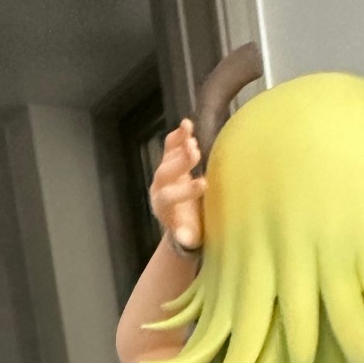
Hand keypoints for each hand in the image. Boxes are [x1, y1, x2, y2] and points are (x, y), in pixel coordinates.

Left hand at [150, 119, 205, 251]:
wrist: (184, 220)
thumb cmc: (191, 230)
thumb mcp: (190, 237)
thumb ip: (187, 237)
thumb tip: (183, 238)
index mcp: (163, 207)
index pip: (170, 197)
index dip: (185, 191)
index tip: (205, 184)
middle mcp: (159, 188)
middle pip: (165, 173)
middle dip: (180, 162)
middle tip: (195, 151)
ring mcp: (164, 173)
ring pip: (167, 156)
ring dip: (178, 143)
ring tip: (189, 130)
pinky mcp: (169, 162)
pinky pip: (170, 147)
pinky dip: (178, 136)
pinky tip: (187, 124)